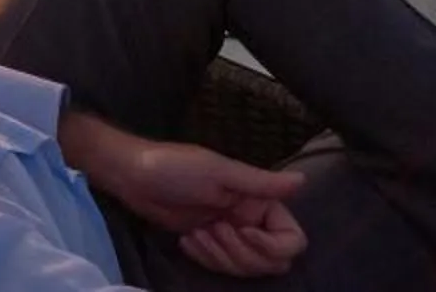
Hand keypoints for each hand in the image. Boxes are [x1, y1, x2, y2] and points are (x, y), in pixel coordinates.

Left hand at [99, 138, 305, 274]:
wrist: (132, 176)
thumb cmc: (174, 166)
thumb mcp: (218, 171)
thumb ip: (261, 182)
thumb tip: (303, 181)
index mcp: (259, 201)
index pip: (292, 240)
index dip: (271, 246)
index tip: (242, 230)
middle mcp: (251, 220)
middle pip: (271, 262)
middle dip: (242, 254)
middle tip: (213, 230)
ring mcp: (230, 234)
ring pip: (246, 269)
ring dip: (221, 257)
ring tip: (197, 234)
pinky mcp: (210, 245)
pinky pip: (222, 268)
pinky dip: (206, 258)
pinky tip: (186, 240)